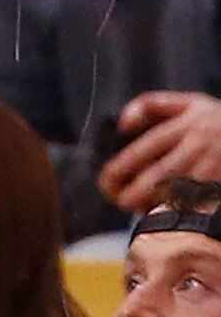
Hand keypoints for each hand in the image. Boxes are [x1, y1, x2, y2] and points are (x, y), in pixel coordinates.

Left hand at [103, 92, 220, 214]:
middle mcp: (201, 145)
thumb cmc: (217, 122)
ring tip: (143, 208)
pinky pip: (193, 208)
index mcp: (187, 124)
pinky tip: (168, 213)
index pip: (142, 151)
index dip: (117, 172)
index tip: (106, 184)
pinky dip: (175, 214)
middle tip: (122, 201)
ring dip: (152, 208)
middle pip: (155, 180)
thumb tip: (122, 124)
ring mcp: (215, 168)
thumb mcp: (189, 103)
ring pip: (173, 198)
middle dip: (131, 197)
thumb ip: (150, 105)